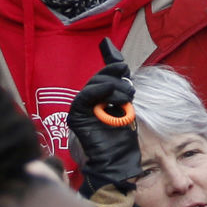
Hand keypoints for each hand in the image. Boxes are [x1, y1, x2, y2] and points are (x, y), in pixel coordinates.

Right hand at [67, 39, 142, 196]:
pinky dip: (98, 90)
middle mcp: (88, 101)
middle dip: (116, 76)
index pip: (104, 73)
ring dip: (113, 86)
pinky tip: (109, 92)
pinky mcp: (76, 115)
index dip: (108, 56)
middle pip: (101, 76)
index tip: (107, 43)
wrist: (116, 162)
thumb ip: (121, 86)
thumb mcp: (126, 106)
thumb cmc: (122, 139)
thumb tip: (121, 64)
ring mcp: (81, 107)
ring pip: (95, 83)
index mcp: (100, 97)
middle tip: (129, 90)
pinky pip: (85, 96)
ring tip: (125, 98)